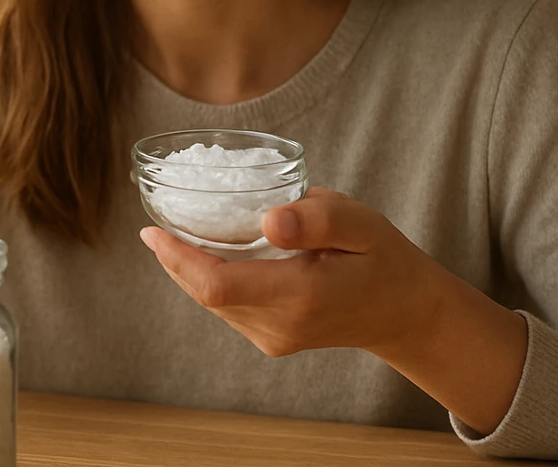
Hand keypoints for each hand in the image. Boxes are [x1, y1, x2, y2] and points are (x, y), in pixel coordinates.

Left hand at [140, 187, 528, 433]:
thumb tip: (269, 218)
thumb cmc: (383, 258)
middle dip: (174, 259)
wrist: (404, 312)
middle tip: (156, 222)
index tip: (153, 228)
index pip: (216, 283)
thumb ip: (318, 218)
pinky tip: (205, 252)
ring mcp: (274, 338)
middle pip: (203, 293)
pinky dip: (209, 279)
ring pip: (211, 302)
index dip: (177, 257)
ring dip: (188, 269)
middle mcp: (279, 325)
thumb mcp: (362, 223)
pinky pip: (227, 307)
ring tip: (174, 231)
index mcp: (300, 295)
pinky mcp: (271, 339)